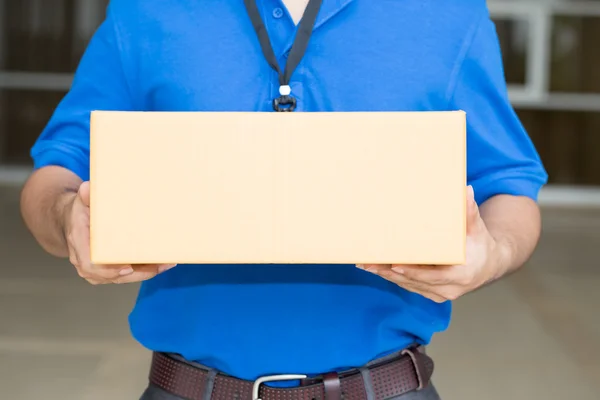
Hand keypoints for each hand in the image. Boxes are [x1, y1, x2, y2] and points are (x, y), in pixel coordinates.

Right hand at [61, 181, 176, 284]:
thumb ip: (85, 196)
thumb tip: (87, 188)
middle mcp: (86, 261)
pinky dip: (144, 271)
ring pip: (122, 278)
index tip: (127, 268)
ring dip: (145, 273)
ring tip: (165, 264)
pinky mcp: (108, 270)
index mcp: (79, 244)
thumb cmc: (80, 212)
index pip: (91, 264)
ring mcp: (97, 269)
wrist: (73, 221)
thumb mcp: (81, 202)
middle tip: (158, 265)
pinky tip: (161, 265)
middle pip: (112, 275)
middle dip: (137, 273)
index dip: (108, 270)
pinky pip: (126, 275)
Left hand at [357, 186, 507, 302]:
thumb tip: (466, 190)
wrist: (489, 264)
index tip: (395, 265)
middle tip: (369, 263)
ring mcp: (440, 294)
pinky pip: (410, 286)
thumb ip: (470, 212)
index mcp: (461, 275)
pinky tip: (377, 269)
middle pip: (414, 282)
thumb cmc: (481, 244)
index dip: (413, 272)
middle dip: (390, 273)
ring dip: (387, 276)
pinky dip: (393, 278)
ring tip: (367, 264)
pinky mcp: (432, 293)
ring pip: (409, 285)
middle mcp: (450, 289)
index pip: (432, 276)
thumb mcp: (477, 228)